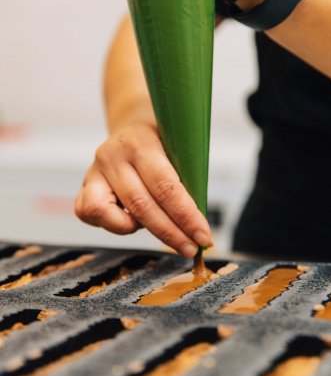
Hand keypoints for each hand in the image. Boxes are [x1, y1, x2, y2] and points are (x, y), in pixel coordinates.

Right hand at [75, 119, 211, 257]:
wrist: (131, 127)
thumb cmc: (161, 142)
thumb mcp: (178, 147)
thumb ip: (186, 178)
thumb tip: (197, 224)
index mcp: (139, 142)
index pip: (164, 186)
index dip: (186, 216)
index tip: (203, 236)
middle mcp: (112, 156)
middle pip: (141, 205)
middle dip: (170, 233)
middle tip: (191, 248)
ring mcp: (93, 172)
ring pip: (106, 214)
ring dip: (137, 229)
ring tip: (156, 224)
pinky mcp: (83, 187)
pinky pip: (89, 214)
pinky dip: (111, 225)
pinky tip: (132, 220)